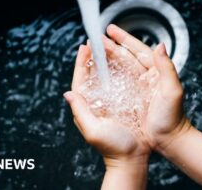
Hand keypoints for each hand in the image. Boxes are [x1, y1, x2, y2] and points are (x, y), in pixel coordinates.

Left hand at [64, 44, 149, 167]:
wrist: (132, 158)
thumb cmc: (114, 148)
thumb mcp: (94, 130)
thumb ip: (80, 112)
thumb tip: (68, 94)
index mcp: (88, 107)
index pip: (80, 81)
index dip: (81, 63)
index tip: (84, 48)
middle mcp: (97, 103)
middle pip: (92, 76)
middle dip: (92, 59)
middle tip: (95, 43)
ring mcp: (110, 103)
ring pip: (104, 78)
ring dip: (104, 63)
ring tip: (106, 49)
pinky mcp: (123, 104)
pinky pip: (119, 85)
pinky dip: (118, 73)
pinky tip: (121, 65)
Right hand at [105, 24, 191, 152]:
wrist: (168, 139)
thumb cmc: (172, 117)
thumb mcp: (172, 91)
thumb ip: (167, 67)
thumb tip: (160, 46)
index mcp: (156, 71)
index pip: (138, 49)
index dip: (124, 39)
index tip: (111, 30)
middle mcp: (147, 76)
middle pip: (126, 56)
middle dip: (111, 46)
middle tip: (97, 39)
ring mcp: (138, 86)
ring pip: (121, 67)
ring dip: (108, 58)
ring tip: (95, 50)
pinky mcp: (131, 97)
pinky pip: (118, 81)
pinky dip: (109, 74)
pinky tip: (99, 70)